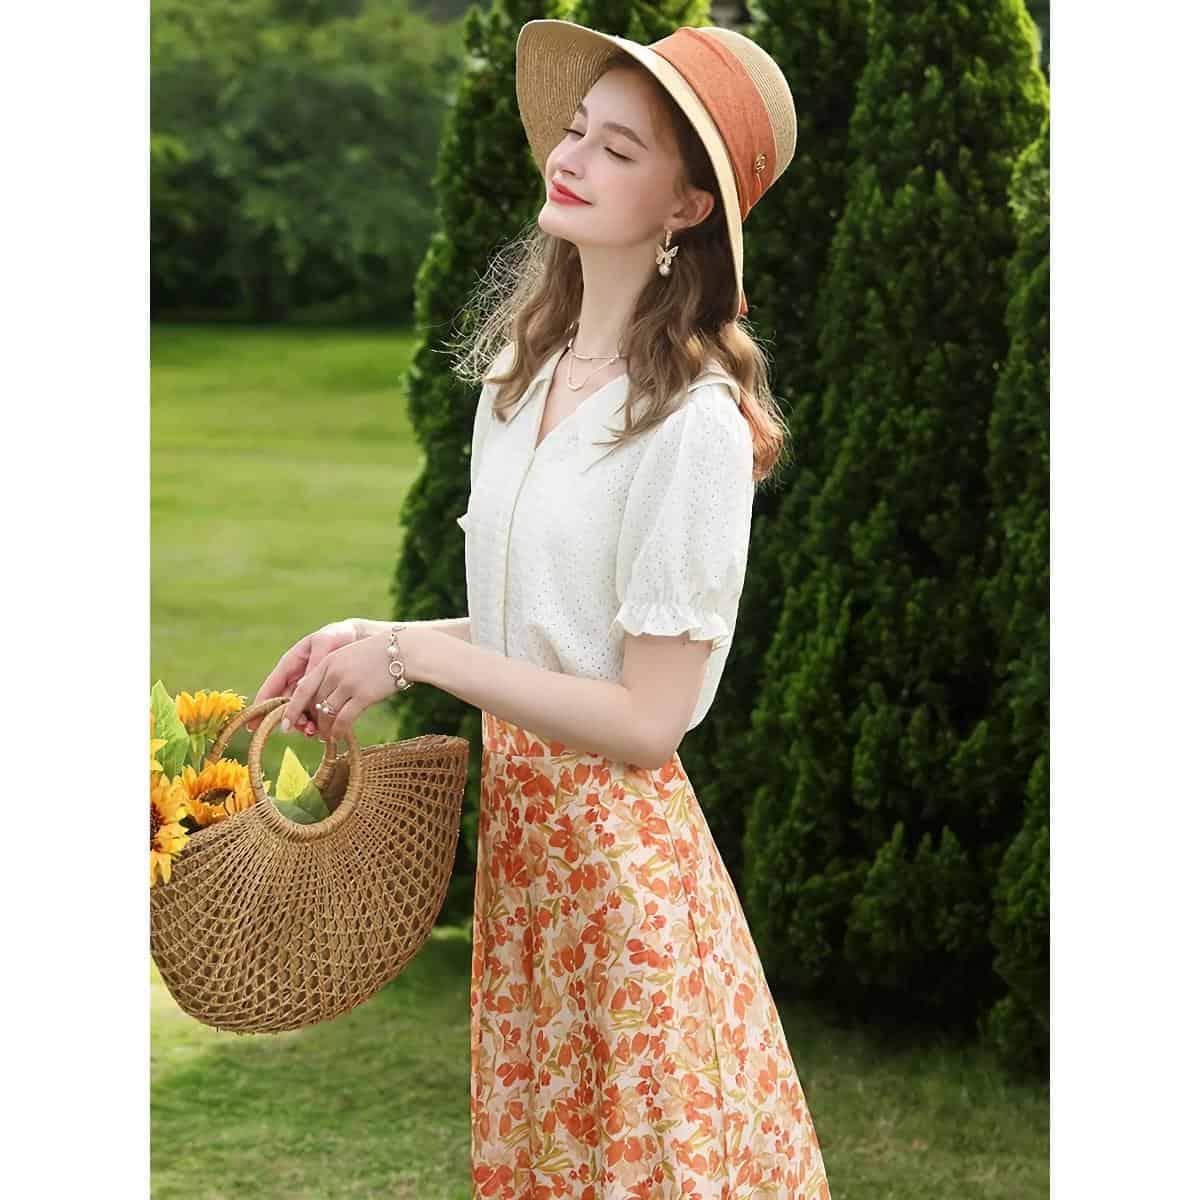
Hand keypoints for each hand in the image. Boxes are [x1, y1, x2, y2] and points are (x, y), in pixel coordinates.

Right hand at [247, 618, 363, 734]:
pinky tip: (324, 727)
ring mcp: (308, 689)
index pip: (270, 688)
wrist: (358, 638)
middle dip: (286, 720)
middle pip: (282, 705)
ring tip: (313, 730)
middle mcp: (295, 679)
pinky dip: (316, 721)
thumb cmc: (337, 636)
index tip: (253, 726)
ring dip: (302, 723)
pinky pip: (314, 711)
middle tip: (297, 728)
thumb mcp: (325, 643)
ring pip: (298, 711)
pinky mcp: (321, 695)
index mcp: (290, 664)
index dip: (260, 707)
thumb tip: (301, 688)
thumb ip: (314, 663)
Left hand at [284, 630, 420, 743]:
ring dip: (325, 729)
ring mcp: (348, 684)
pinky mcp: (363, 695)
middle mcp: (334, 672)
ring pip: (326, 713)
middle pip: (314, 703)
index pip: (302, 689)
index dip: (292, 708)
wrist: (405, 651)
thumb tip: (322, 699)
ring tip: (327, 737)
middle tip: (311, 733)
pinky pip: (343, 719)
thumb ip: (334, 672)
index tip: (286, 724)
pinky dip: (338, 731)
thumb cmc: (379, 656)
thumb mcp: (350, 657)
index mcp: (329, 661)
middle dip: (311, 721)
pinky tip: (338, 737)